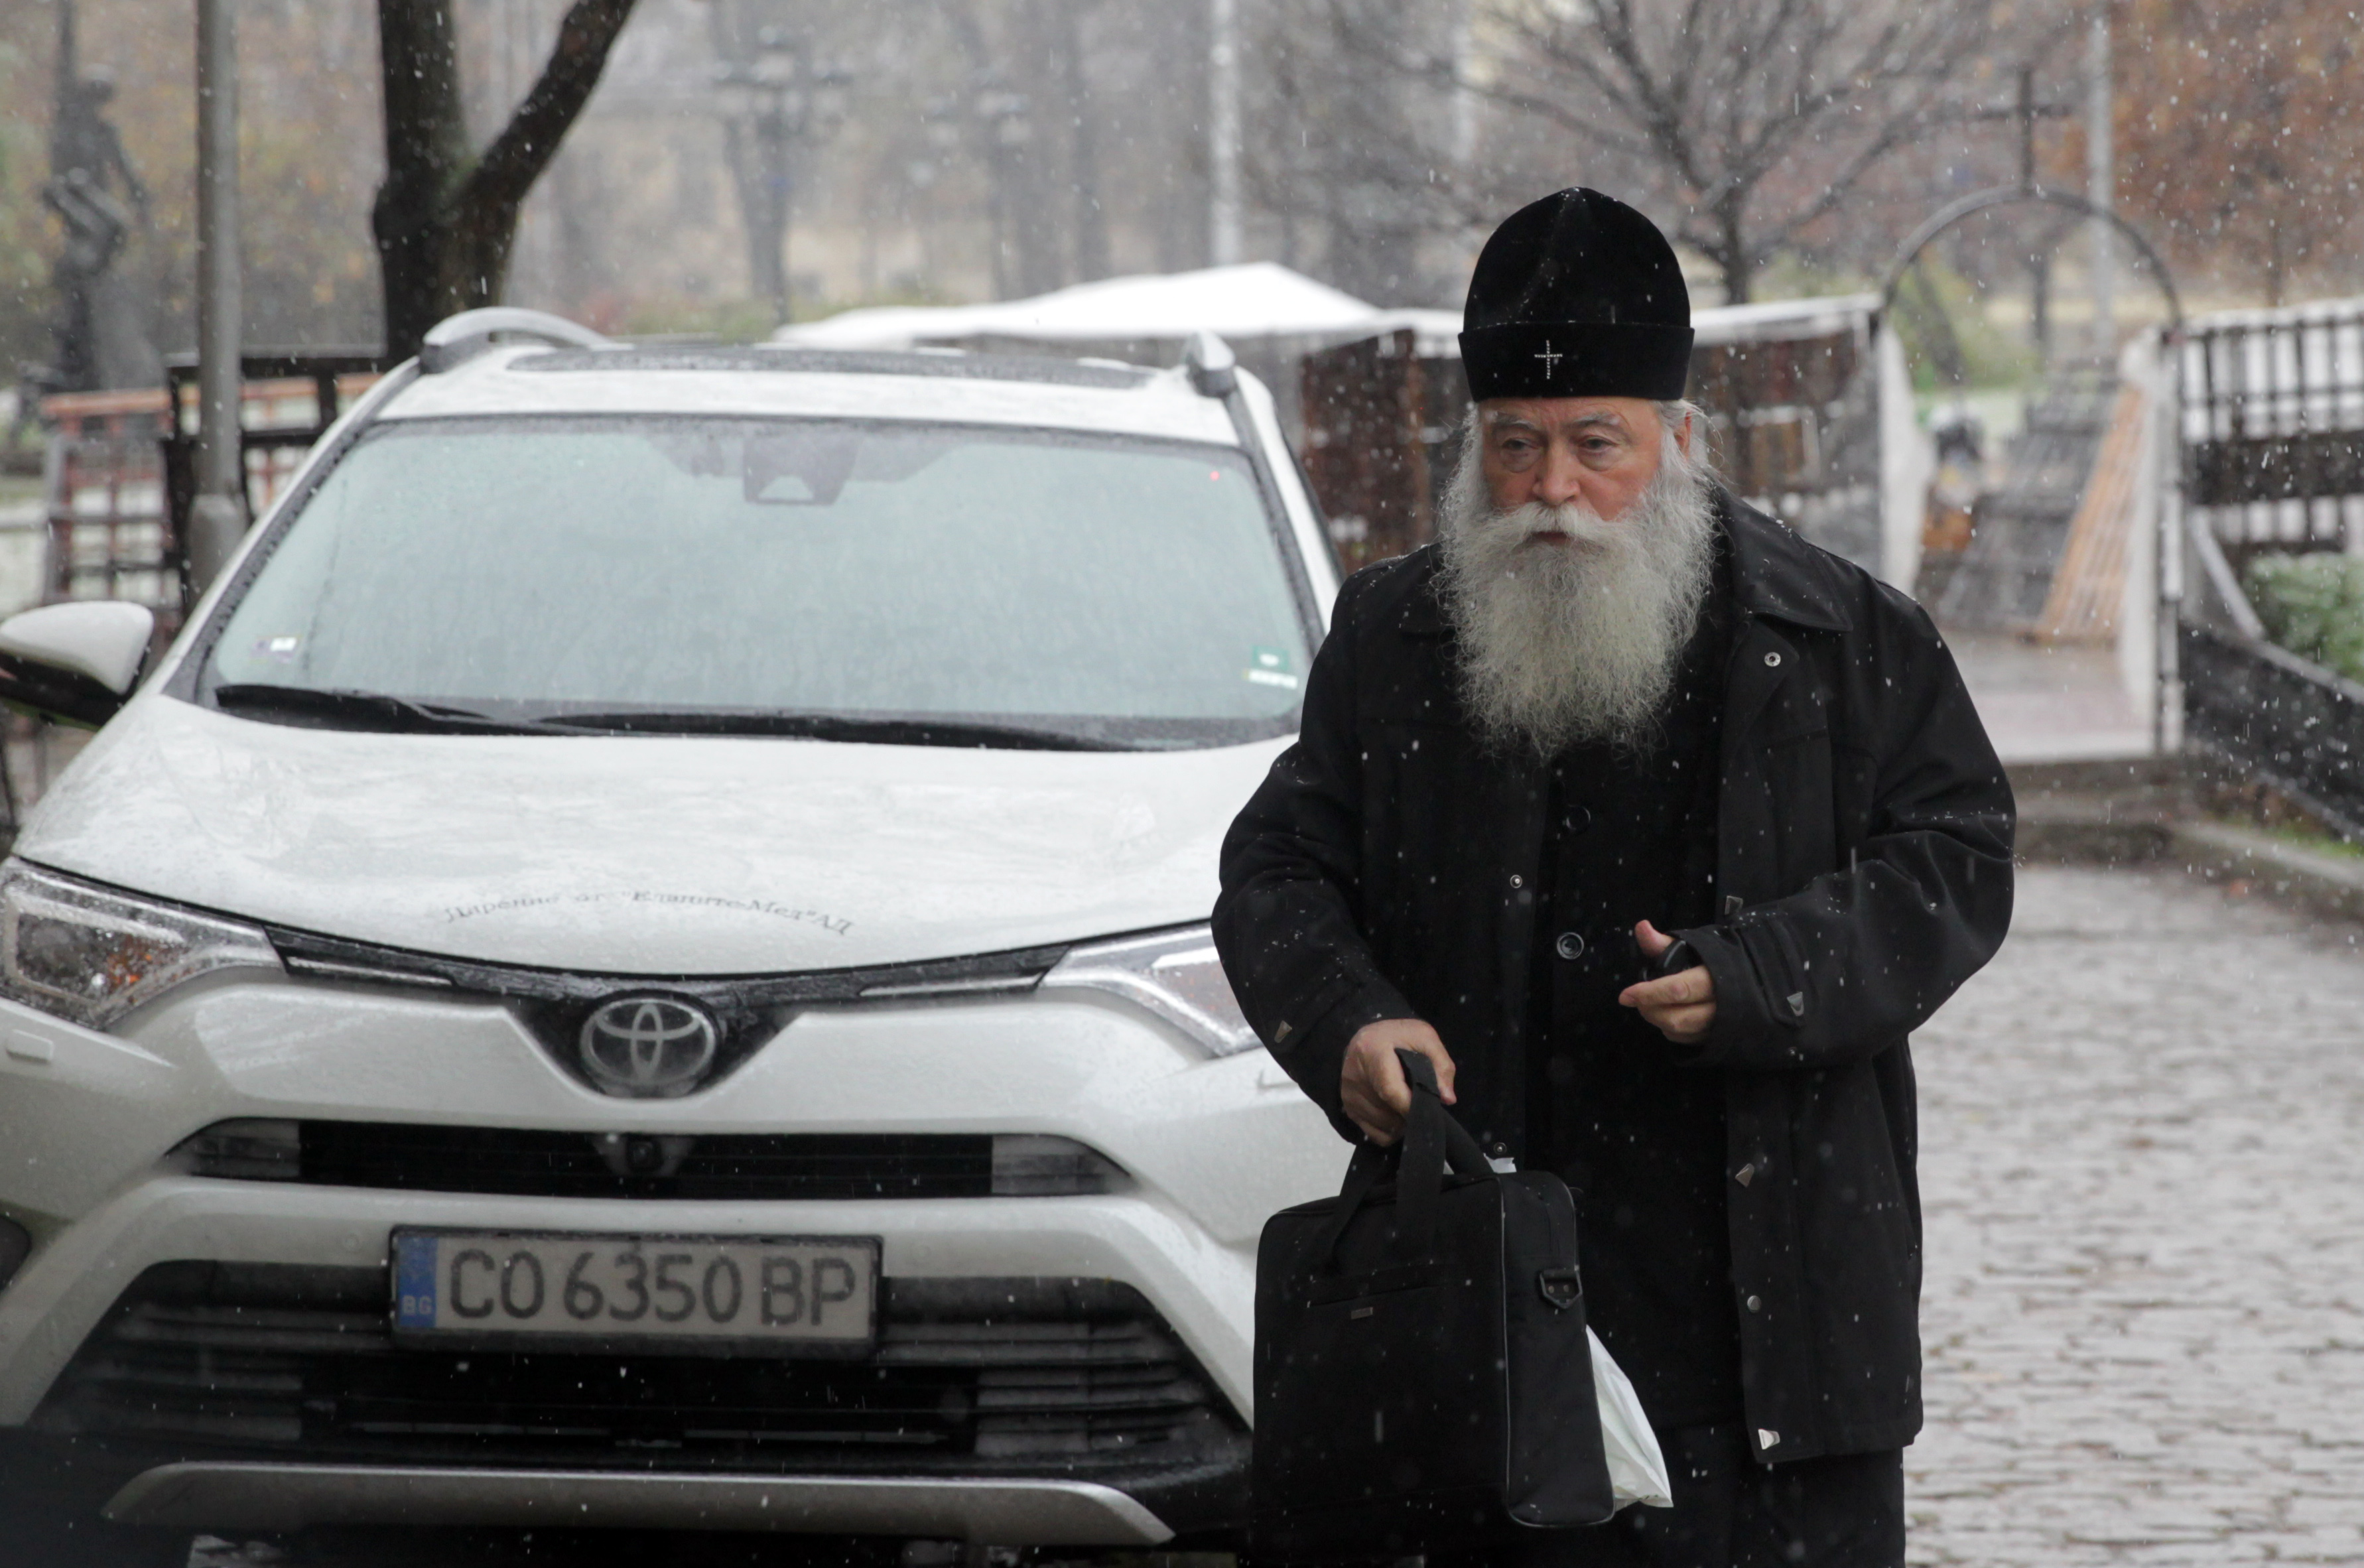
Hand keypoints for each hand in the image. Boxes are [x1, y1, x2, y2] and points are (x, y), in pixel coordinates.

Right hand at [1340, 1019, 1456, 1145]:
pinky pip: (1375, 1134)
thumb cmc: (1398, 1037)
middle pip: (1388, 1112)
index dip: (1411, 1106)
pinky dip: (1391, 1131)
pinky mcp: (1348, 1108)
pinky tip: (1397, 1115)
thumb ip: (1441, 1064)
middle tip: (1422, 1102)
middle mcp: (1354, 1076)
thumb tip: (1446, 1098)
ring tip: (1409, 1105)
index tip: (1429, 1109)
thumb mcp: (1424, 1038)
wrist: (1367, 1039)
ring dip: (1402, 1123)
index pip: (1390, 1090)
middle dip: (1411, 1114)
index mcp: (1372, 1053)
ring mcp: (1349, 1095)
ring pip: (1384, 1126)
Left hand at [1619, 920, 1715, 1043]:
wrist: (1750, 977)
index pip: (1677, 990)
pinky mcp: (1718, 1037)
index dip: (1648, 994)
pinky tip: (1666, 1016)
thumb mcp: (1692, 947)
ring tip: (1649, 1005)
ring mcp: (1722, 1025)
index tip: (1625, 996)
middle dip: (1650, 1010)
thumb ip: (1664, 942)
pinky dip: (1670, 1031)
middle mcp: (1721, 1006)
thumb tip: (1641, 926)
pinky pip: (1687, 1040)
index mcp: (1715, 978)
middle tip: (1637, 1000)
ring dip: (1658, 1021)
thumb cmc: (1713, 960)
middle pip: (1677, 1017)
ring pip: (1681, 1032)